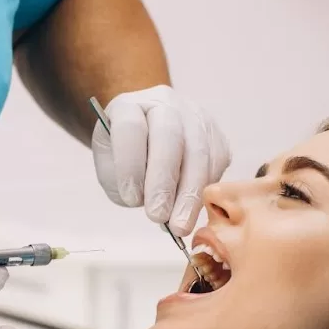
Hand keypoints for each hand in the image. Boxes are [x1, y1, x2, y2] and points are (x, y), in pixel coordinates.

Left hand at [91, 85, 230, 235]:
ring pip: (199, 151)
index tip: (130, 198)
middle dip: (164, 182)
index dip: (130, 165)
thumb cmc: (125, 153)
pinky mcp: (216, 133)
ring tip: (179, 225)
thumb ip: (124, 183)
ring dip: (190, 194)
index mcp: (129, 105)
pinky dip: (206, 189)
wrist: (146, 132)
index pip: (130, 128)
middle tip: (157, 215)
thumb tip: (160, 210)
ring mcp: (194, 115)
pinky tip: (194, 209)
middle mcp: (164, 103)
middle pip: (169, 136)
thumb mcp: (110, 165)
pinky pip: (218, 161)